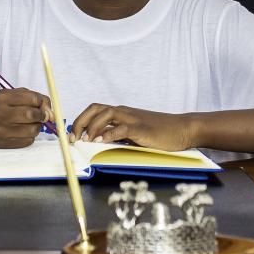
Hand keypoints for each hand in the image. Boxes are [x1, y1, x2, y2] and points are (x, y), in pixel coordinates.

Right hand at [0, 88, 52, 147]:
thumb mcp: (8, 94)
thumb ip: (29, 97)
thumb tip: (50, 110)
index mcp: (2, 97)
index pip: (32, 99)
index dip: (43, 103)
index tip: (45, 106)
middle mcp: (0, 113)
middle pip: (32, 115)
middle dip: (43, 116)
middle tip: (43, 116)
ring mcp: (1, 130)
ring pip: (32, 130)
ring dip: (37, 127)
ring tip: (31, 123)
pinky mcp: (3, 144)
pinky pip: (27, 141)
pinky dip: (30, 136)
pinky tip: (23, 131)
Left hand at [70, 103, 194, 150]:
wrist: (182, 129)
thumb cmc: (159, 133)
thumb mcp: (135, 133)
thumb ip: (120, 135)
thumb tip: (101, 144)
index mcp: (122, 113)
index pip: (95, 109)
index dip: (80, 120)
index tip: (72, 135)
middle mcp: (125, 112)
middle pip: (96, 109)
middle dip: (81, 122)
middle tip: (73, 138)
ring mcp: (133, 118)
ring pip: (106, 114)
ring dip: (92, 126)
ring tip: (85, 140)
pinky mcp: (142, 128)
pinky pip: (122, 128)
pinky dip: (109, 133)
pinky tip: (102, 142)